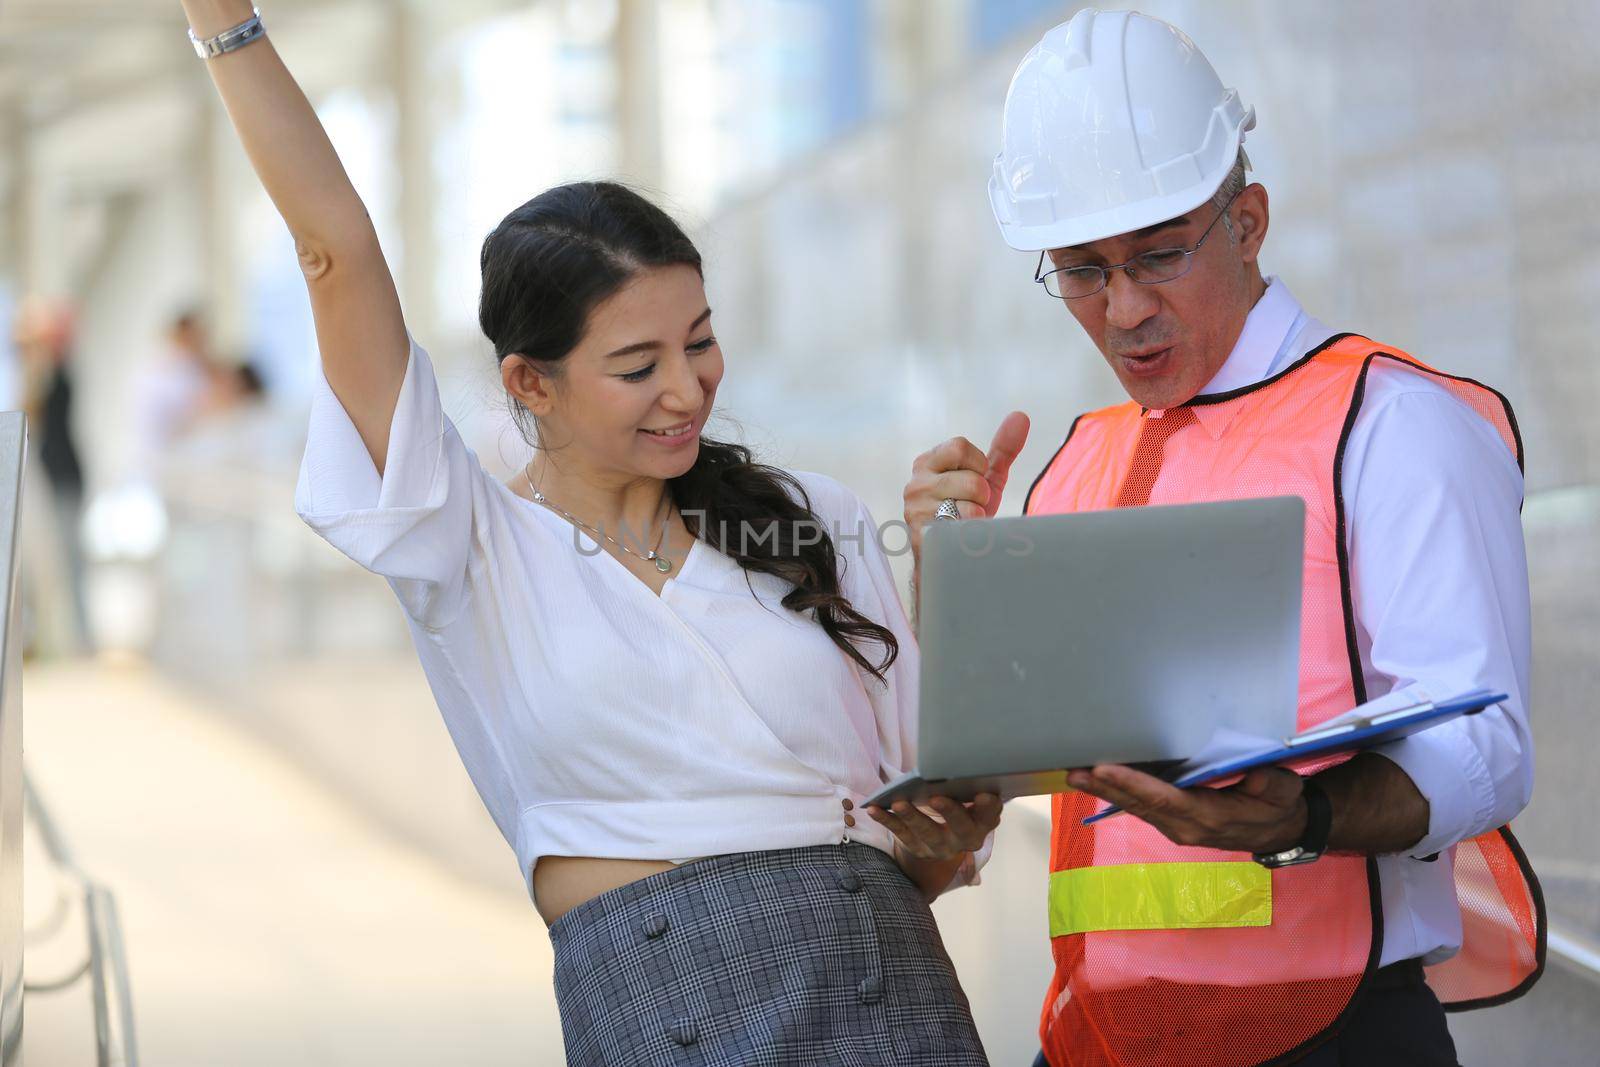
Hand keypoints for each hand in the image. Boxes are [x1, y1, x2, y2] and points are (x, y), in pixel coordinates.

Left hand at [864, 793, 1002, 861]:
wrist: (944, 837)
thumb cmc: (958, 804)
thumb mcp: (968, 797)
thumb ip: (967, 785)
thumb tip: (951, 760)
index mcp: (982, 823)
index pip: (989, 815)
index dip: (988, 806)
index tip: (983, 794)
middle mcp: (965, 839)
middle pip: (961, 828)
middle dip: (950, 812)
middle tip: (936, 798)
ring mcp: (941, 847)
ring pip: (927, 833)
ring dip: (912, 817)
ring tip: (898, 802)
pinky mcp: (918, 850)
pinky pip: (901, 835)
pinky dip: (887, 821)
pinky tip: (874, 809)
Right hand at [903, 412, 1030, 563]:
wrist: (951, 554)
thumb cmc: (967, 510)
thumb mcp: (986, 477)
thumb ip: (1002, 448)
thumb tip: (1021, 416)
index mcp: (927, 463)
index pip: (960, 446)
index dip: (978, 464)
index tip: (975, 477)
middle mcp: (916, 484)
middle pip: (971, 479)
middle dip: (982, 494)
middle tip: (971, 504)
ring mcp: (917, 512)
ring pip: (970, 506)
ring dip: (978, 516)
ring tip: (965, 521)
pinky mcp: (924, 537)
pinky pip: (966, 529)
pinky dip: (974, 533)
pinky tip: (962, 536)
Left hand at [1066, 765, 1308, 853]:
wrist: (1279, 830)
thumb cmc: (1279, 804)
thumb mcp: (1283, 790)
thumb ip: (1269, 783)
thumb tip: (1252, 774)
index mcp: (1210, 818)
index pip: (1164, 799)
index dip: (1132, 784)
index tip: (1104, 769)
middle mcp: (1186, 827)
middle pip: (1140, 805)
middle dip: (1105, 787)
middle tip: (1074, 771)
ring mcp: (1176, 828)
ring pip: (1136, 808)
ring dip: (1104, 791)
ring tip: (1075, 774)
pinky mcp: (1172, 823)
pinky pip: (1141, 808)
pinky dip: (1118, 794)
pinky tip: (1097, 781)